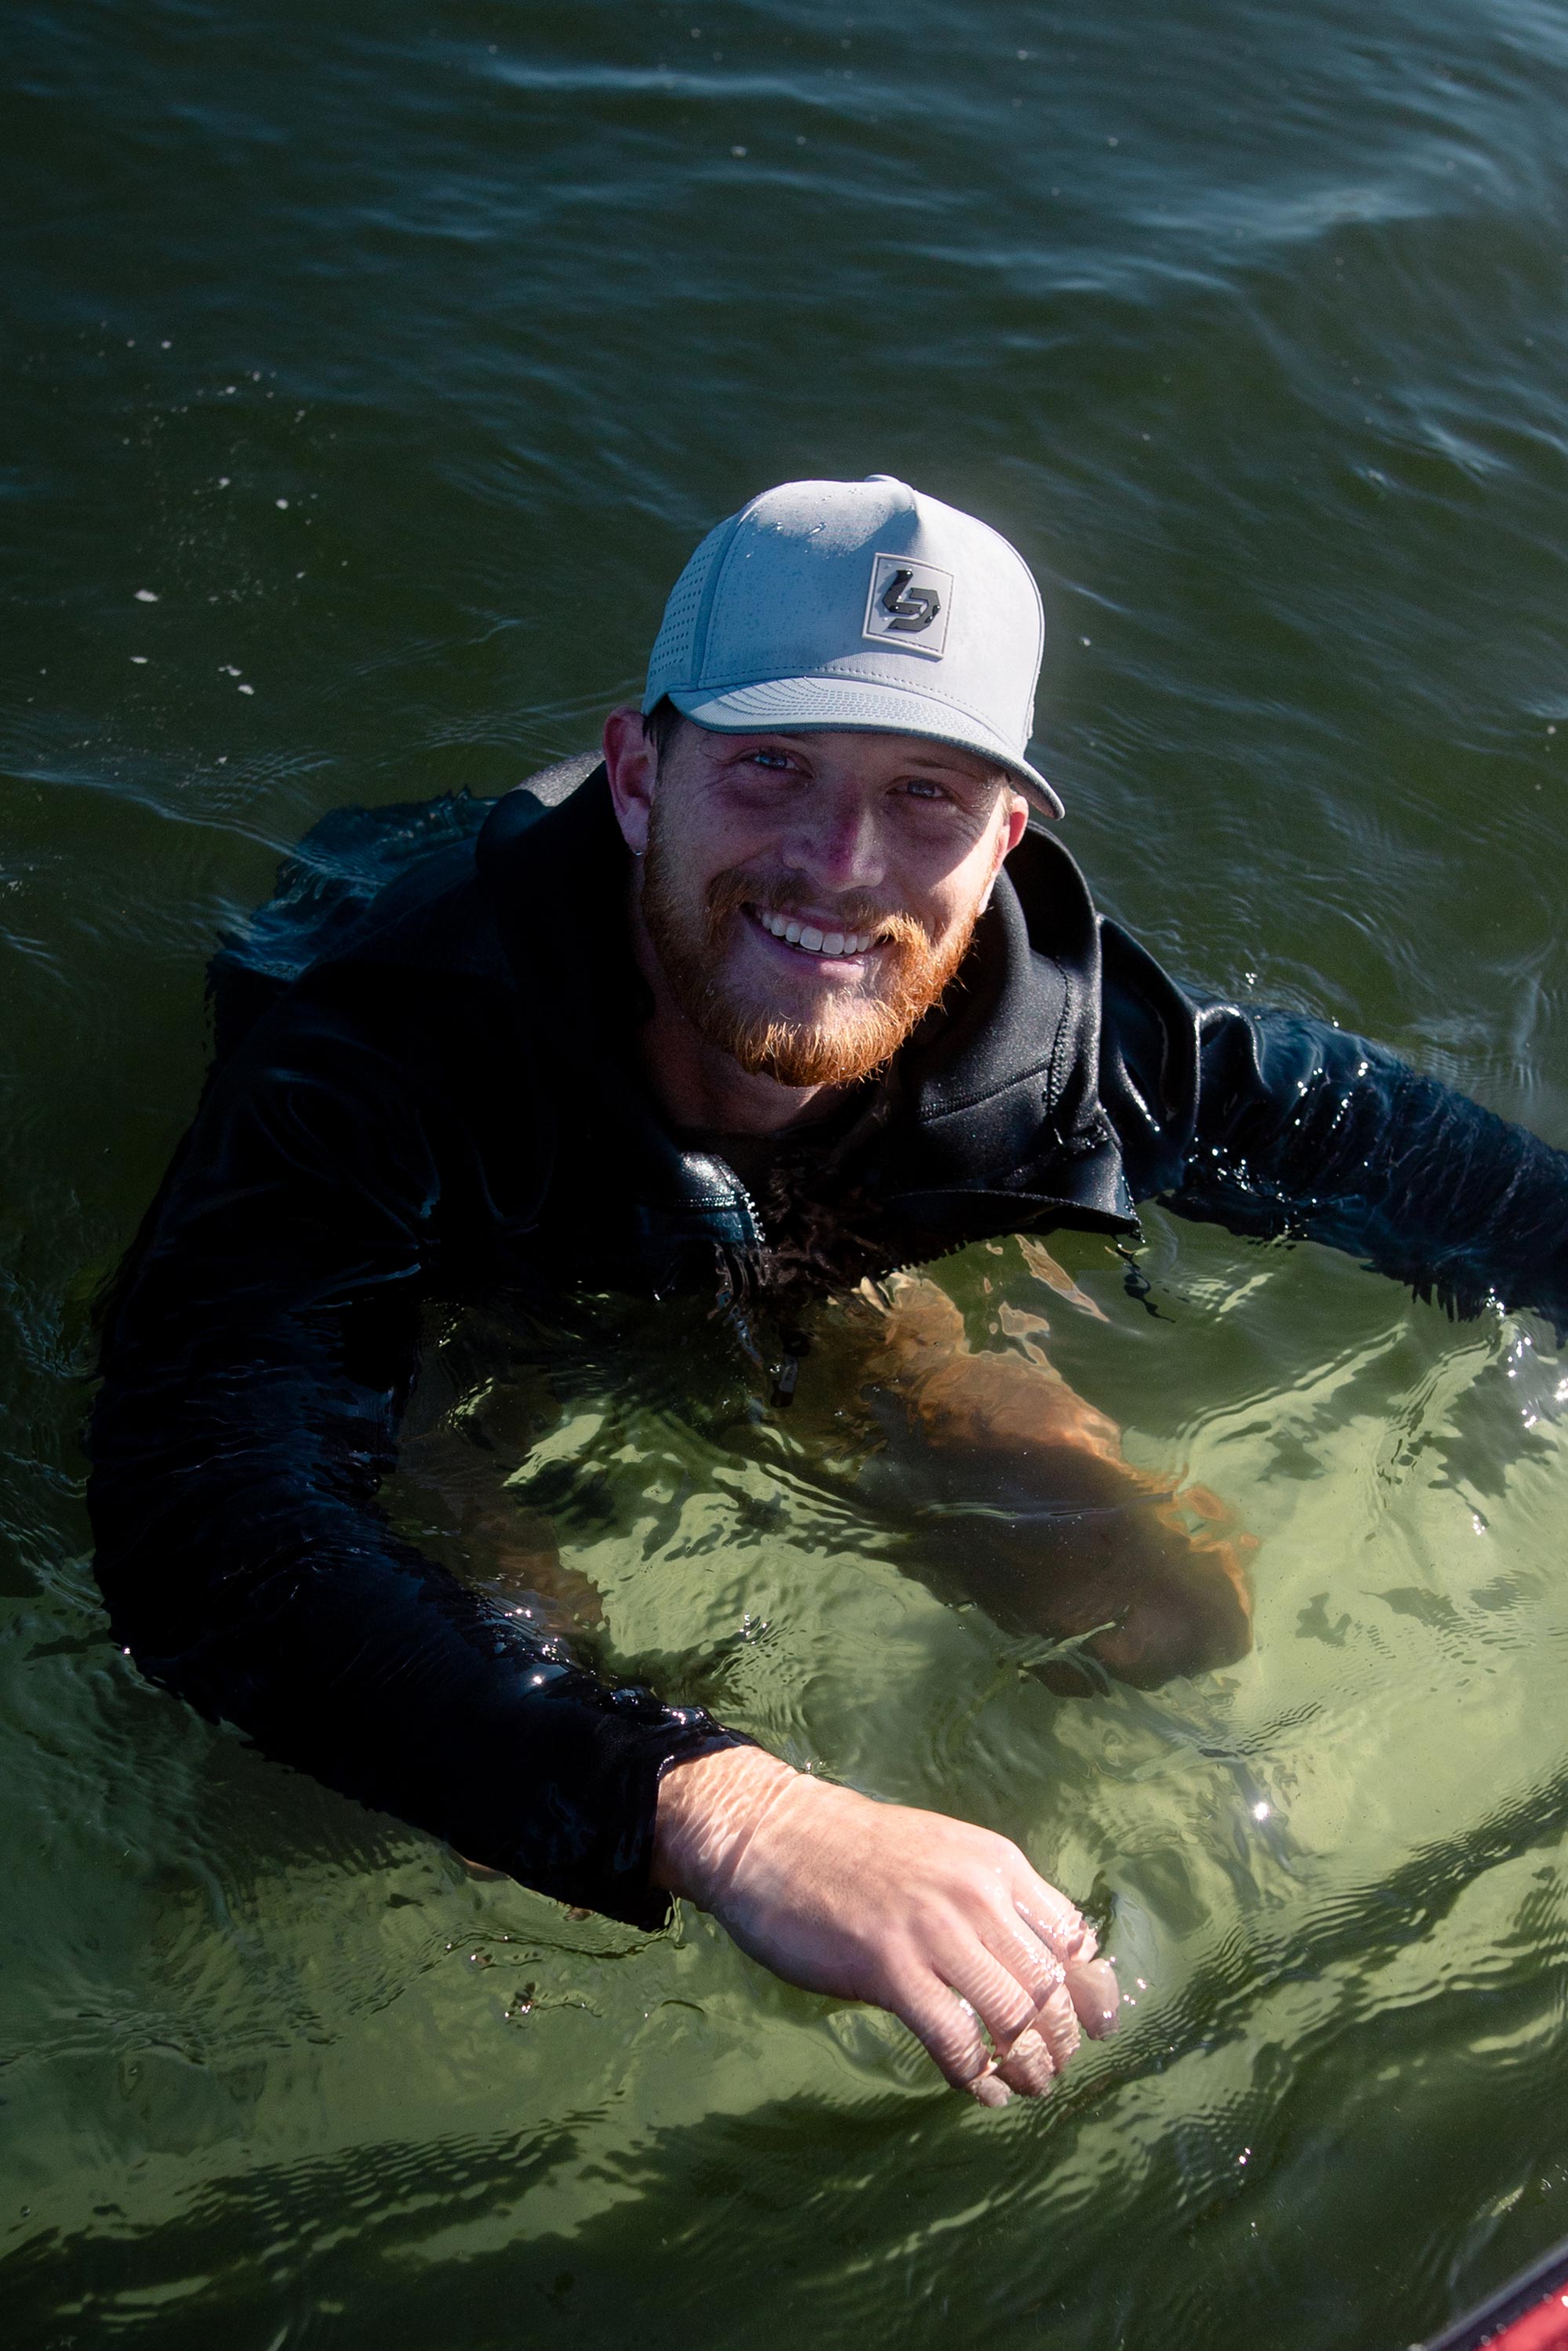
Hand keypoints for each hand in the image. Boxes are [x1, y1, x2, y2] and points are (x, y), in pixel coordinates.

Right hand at [652, 1746, 1117, 2105]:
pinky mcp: (891, 1968)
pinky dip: (975, 2075)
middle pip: (1052, 1987)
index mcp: (995, 1863)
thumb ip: (987, 1898)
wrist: (772, 1835)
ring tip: (1023, 2086)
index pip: (1074, 1936)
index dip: (1094, 1992)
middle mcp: (977, 1894)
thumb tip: (1033, 1958)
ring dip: (1029, 2066)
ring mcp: (934, 1931)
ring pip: (1016, 2018)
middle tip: (1051, 2068)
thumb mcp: (941, 1854)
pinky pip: (956, 2039)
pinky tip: (976, 2089)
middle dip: (1063, 2040)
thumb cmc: (851, 1850)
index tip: (1096, 2027)